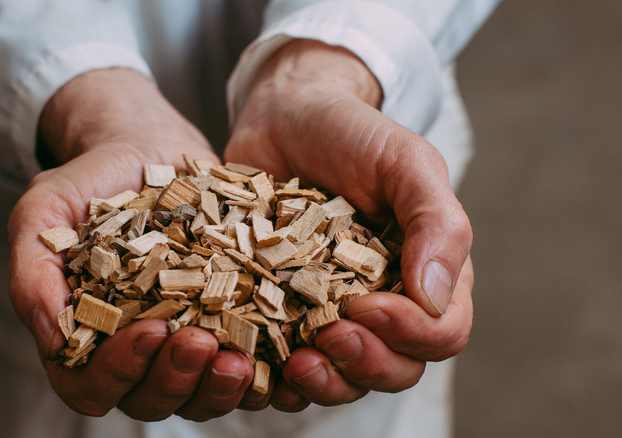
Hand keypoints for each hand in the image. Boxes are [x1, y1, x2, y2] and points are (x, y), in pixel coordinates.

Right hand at [8, 68, 254, 420]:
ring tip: (241, 357)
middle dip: (176, 381)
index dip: (117, 373)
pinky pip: (252, 362)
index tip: (149, 330)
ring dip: (221, 387)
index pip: (90, 386)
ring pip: (203, 394)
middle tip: (201, 344)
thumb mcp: (46, 211)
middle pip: (151, 400)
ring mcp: (186, 337)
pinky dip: (267, 367)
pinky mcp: (232, 319)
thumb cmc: (90, 181)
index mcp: (87, 335)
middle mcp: (138, 347)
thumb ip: (33, 271)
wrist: (148, 148)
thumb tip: (51, 339)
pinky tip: (282, 345)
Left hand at [225, 40, 472, 409]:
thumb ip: (436, 222)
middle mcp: (383, 302)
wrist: (284, 115)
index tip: (364, 304)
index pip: (441, 332)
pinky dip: (274, 373)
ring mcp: (330, 310)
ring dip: (324, 382)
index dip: (410, 333)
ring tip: (295, 362)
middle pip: (395, 368)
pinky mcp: (281, 309)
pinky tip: (252, 358)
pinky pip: (284, 361)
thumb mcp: (405, 163)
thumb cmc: (353, 134)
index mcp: (426, 273)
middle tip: (326, 337)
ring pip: (343, 377)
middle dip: (365, 365)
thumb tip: (434, 297)